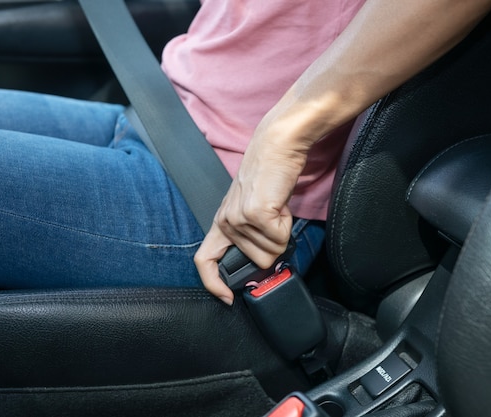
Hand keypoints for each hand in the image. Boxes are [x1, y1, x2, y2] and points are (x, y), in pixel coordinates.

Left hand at [194, 125, 305, 304]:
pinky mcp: (256, 214)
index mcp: (221, 223)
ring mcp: (239, 219)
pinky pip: (279, 239)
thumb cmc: (267, 176)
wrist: (276, 147)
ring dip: (281, 233)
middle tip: (274, 222)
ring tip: (276, 210)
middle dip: (273, 248)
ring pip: (270, 253)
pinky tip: (280, 207)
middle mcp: (226, 223)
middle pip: (257, 262)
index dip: (213, 284)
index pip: (204, 260)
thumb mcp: (251, 209)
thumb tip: (263, 262)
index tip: (227, 298)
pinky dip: (286, 226)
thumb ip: (250, 235)